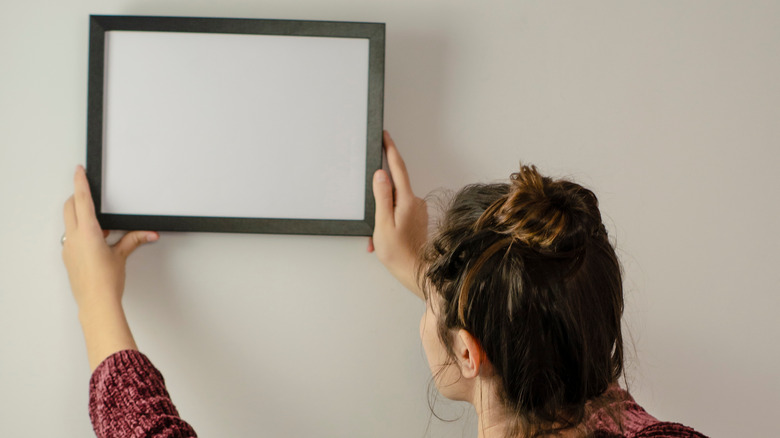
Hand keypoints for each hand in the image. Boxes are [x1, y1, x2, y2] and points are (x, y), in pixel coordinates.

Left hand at [62, 165, 157, 369]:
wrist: (96, 303)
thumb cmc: (106, 282)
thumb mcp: (122, 256)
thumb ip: (134, 239)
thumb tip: (148, 233)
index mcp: (87, 232)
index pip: (82, 199)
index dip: (80, 181)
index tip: (78, 169)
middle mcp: (73, 238)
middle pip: (70, 207)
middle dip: (78, 196)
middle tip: (88, 191)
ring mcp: (68, 248)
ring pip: (69, 222)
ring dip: (80, 216)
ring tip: (101, 224)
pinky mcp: (68, 258)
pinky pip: (72, 237)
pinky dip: (81, 232)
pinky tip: (97, 241)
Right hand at [368, 131, 427, 298]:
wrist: (417, 272)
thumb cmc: (400, 253)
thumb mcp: (383, 224)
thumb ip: (382, 197)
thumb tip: (381, 175)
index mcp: (407, 200)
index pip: (397, 168)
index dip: (390, 150)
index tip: (385, 136)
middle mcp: (415, 202)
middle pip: (393, 188)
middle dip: (378, 202)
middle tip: (373, 222)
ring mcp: (417, 211)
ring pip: (393, 204)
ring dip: (382, 217)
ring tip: (377, 239)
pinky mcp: (416, 219)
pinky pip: (398, 213)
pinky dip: (388, 223)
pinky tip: (383, 240)